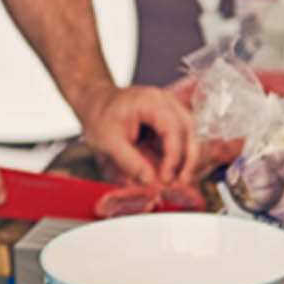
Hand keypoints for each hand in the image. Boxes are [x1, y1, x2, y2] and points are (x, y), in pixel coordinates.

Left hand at [78, 82, 198, 186]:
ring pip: (189, 132)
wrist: (94, 101)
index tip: (167, 179)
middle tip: (182, 182)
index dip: (174, 157)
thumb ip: (130, 162)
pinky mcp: (167, 118)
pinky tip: (173, 170)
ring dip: (187, 156)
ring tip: (180, 179)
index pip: (173, 129)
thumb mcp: (109, 142)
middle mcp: (165, 101)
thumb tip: (151, 182)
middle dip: (188, 158)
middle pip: (189, 129)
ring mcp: (168, 107)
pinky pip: (181, 135)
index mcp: (151, 101)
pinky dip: (180, 153)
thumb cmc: (99, 116)